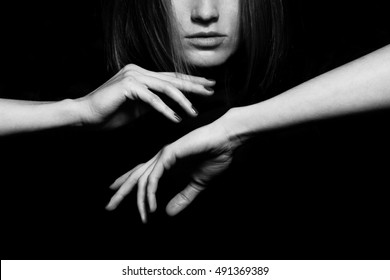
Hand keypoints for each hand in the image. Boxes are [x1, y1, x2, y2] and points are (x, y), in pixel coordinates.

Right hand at [76, 64, 214, 128]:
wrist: (85, 115)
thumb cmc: (110, 113)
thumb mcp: (137, 107)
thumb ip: (153, 102)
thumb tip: (171, 104)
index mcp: (142, 74)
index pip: (171, 77)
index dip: (190, 82)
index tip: (206, 86)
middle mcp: (139, 71)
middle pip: (173, 79)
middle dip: (194, 86)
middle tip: (212, 89)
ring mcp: (133, 76)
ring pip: (166, 88)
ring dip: (183, 101)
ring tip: (194, 112)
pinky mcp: (128, 86)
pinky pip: (152, 99)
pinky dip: (165, 110)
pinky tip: (176, 118)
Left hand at [105, 117, 241, 222]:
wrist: (227, 139)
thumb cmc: (215, 155)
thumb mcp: (197, 183)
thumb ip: (183, 197)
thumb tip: (169, 213)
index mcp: (166, 161)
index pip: (142, 173)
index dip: (128, 183)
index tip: (116, 192)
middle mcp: (161, 157)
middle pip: (136, 176)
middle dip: (122, 192)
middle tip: (109, 206)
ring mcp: (163, 155)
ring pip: (142, 179)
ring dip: (138, 199)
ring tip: (139, 216)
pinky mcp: (169, 154)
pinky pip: (154, 177)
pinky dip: (150, 193)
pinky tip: (151, 205)